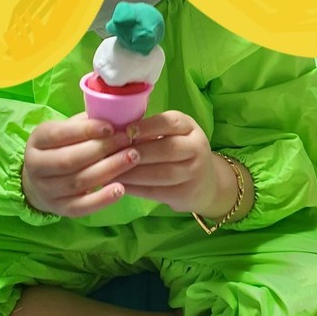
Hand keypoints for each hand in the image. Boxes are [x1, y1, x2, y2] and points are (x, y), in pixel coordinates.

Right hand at [22, 114, 138, 216]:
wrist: (43, 179)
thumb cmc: (64, 147)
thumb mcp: (68, 130)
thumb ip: (87, 123)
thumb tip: (117, 116)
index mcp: (37, 140)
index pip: (60, 134)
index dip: (86, 130)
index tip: (111, 127)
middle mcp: (36, 166)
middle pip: (70, 159)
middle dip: (102, 149)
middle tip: (128, 140)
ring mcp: (46, 190)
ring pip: (78, 182)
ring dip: (108, 170)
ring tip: (132, 158)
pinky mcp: (59, 209)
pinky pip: (81, 207)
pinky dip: (101, 199)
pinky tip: (121, 189)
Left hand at [120, 111, 235, 216]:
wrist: (205, 184)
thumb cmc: (178, 153)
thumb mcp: (172, 135)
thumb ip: (150, 131)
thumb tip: (115, 131)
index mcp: (189, 127)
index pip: (170, 122)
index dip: (147, 126)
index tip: (125, 131)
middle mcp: (196, 147)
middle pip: (166, 149)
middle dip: (137, 152)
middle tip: (112, 155)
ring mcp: (194, 172)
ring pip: (161, 173)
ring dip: (133, 173)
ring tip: (111, 172)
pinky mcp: (186, 193)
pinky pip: (157, 191)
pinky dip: (136, 189)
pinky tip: (120, 185)